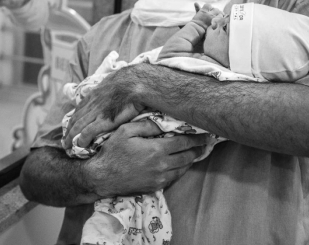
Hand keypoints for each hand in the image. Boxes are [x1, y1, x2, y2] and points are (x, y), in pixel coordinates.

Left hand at [62, 66, 146, 149]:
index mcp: (95, 93)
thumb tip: (112, 89)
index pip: (80, 108)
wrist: (136, 83)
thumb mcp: (115, 80)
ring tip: (67, 146)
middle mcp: (92, 102)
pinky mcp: (104, 120)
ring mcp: (97, 111)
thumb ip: (110, 87)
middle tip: (64, 140)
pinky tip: (79, 145)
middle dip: (69, 130)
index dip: (74, 118)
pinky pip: (89, 131)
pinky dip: (82, 138)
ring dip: (71, 137)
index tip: (70, 126)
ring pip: (78, 125)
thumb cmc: (131, 81)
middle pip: (76, 118)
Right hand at [84, 119, 209, 196]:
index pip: (184, 142)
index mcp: (156, 150)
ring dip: (191, 160)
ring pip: (183, 168)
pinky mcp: (156, 187)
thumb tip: (163, 122)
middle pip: (188, 156)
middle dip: (198, 149)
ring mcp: (160, 178)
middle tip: (206, 143)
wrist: (102, 177)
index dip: (196, 137)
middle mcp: (162, 165)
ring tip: (196, 152)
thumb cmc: (112, 151)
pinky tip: (180, 164)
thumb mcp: (125, 131)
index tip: (206, 134)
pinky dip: (181, 169)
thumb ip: (146, 126)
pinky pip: (174, 178)